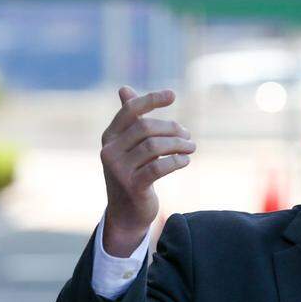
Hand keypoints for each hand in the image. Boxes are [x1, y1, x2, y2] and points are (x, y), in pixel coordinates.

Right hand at [100, 87, 195, 255]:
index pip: (130, 110)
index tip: (173, 95)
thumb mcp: (128, 146)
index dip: (151, 100)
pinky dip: (176, 161)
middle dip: (172, 129)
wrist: (126, 213)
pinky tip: (185, 160)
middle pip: (146, 127)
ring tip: (191, 147)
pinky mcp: (133, 186)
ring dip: (178, 144)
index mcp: (109, 137)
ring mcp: (119, 170)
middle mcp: (110, 152)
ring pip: (154, 146)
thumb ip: (129, 120)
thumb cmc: (131, 173)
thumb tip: (124, 88)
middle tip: (188, 136)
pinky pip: (159, 167)